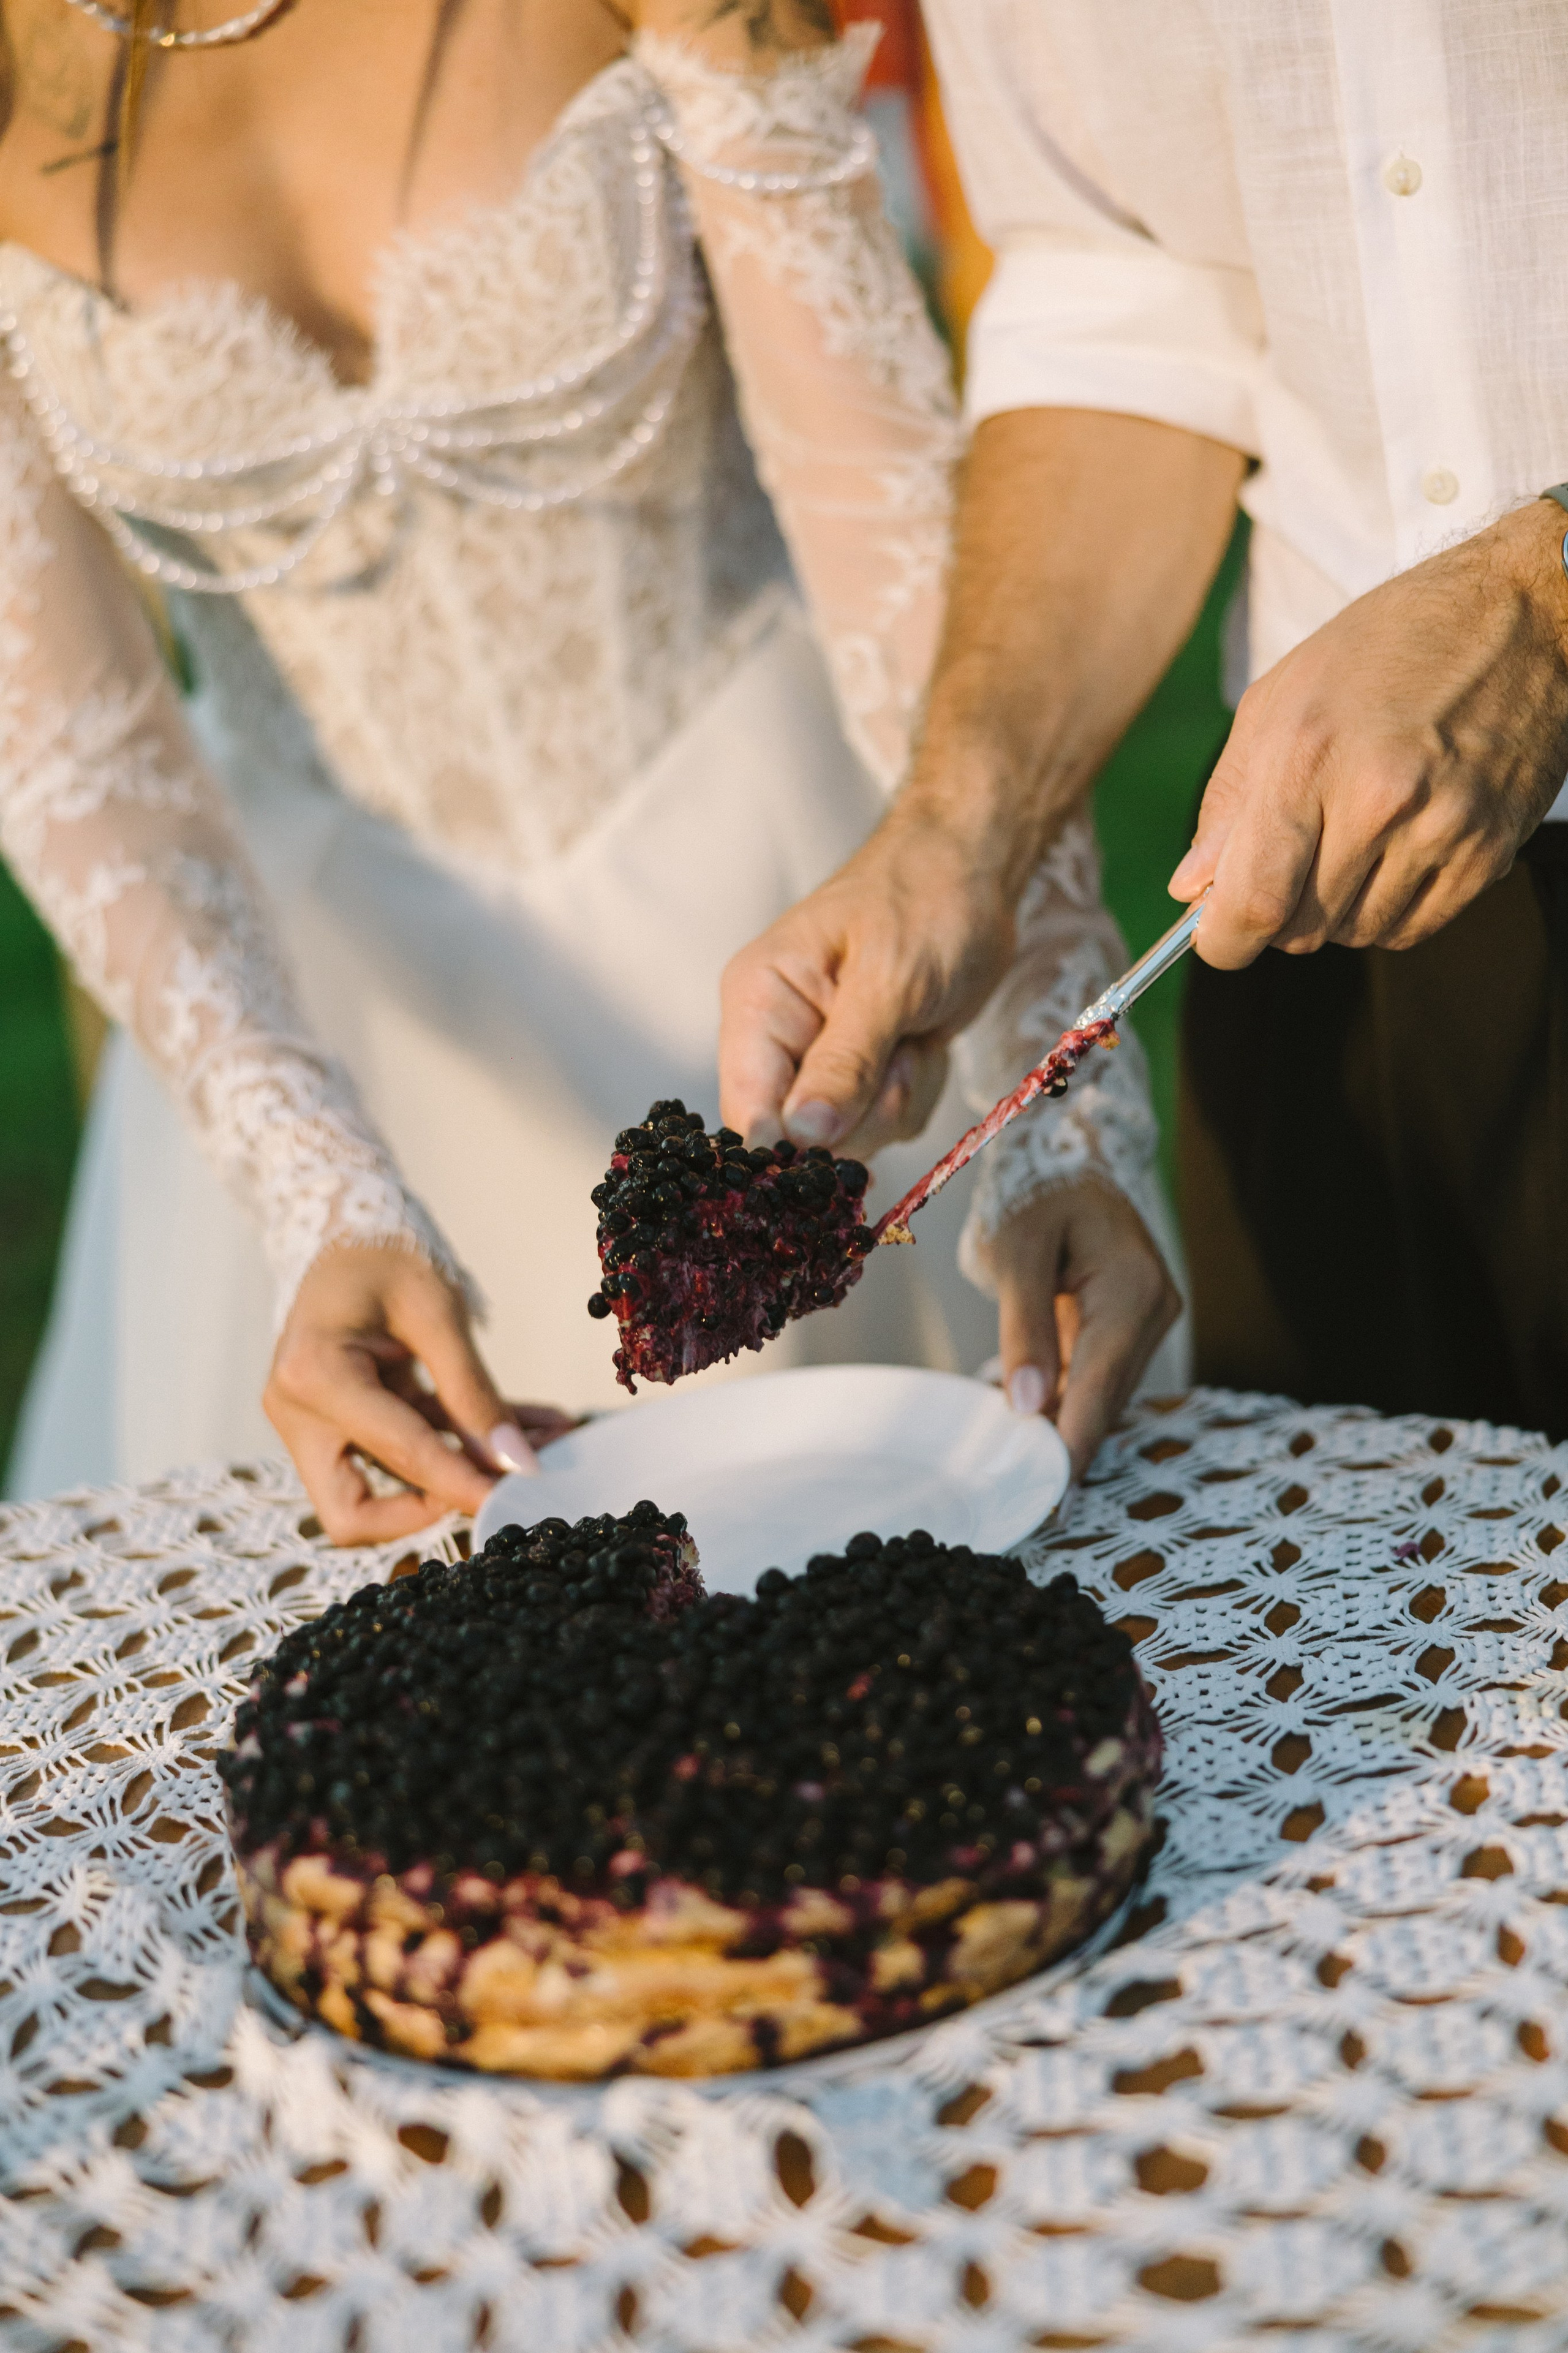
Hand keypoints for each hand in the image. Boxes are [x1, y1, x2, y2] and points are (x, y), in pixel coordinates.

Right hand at [264, 1244, 576, 1544]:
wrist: (343, 1229)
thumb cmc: (385, 1255)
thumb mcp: (437, 1314)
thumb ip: (473, 1392)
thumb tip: (516, 1461)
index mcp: (315, 1376)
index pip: (398, 1453)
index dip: (461, 1485)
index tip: (516, 1501)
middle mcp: (297, 1413)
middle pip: (353, 1514)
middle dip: (434, 1507)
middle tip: (503, 1489)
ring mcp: (310, 1424)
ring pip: (380, 1490)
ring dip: (458, 1472)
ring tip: (540, 1444)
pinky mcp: (335, 1425)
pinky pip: (395, 1455)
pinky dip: (453, 1444)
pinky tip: (521, 1428)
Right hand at [719, 804, 1013, 1153]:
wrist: (971, 872)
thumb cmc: (926, 900)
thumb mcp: (890, 981)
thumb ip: (845, 1061)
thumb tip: (802, 1136)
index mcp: (759, 1001)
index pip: (748, 1111)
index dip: (793, 1145)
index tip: (849, 1129)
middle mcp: (777, 1037)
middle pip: (803, 1139)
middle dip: (868, 1109)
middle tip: (901, 1049)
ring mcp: (818, 1059)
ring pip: (850, 1137)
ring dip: (899, 1097)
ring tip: (914, 1033)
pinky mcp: (859, 1072)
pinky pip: (884, 1123)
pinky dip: (915, 1090)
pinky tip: (922, 1040)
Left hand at [986, 1175, 1179, 1479]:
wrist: (1067, 1159)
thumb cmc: (1038, 1194)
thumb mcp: (1018, 1253)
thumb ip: (1024, 1329)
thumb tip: (1029, 1405)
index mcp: (1133, 1288)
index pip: (1100, 1385)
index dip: (1073, 1445)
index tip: (1048, 1498)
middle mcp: (1155, 1307)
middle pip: (1107, 1396)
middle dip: (1067, 1445)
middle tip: (1024, 1496)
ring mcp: (1151, 1316)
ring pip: (1105, 1390)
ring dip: (1067, 1425)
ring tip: (1024, 1470)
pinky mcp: (1136, 1323)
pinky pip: (1102, 1373)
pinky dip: (1071, 1399)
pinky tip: (1039, 1427)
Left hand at [1172, 501, 1567, 964]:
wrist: (1516, 614)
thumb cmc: (1384, 649)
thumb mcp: (1280, 699)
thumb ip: (1228, 802)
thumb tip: (1190, 889)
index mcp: (1309, 755)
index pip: (1255, 902)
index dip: (1224, 940)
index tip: (1217, 934)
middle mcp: (1380, 799)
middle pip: (1302, 929)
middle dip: (1278, 915)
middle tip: (1288, 864)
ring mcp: (1443, 828)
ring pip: (1357, 934)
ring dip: (1336, 909)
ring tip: (1349, 841)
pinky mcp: (1490, 849)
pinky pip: (1413, 928)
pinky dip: (1388, 909)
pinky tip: (1391, 852)